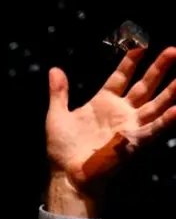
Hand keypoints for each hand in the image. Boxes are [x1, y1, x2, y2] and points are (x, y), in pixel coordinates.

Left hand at [45, 47, 175, 215]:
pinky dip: (168, 119)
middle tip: (174, 50)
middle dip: (159, 69)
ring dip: (171, 90)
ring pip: (156, 104)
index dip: (130, 62)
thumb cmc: (62, 149)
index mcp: (102, 103)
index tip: (139, 44)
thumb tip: (54, 70)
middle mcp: (120, 112)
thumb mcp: (57, 116)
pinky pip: (155, 129)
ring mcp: (129, 126)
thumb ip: (59, 92)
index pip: (120, 77)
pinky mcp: (134, 141)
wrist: (66, 175)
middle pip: (144, 86)